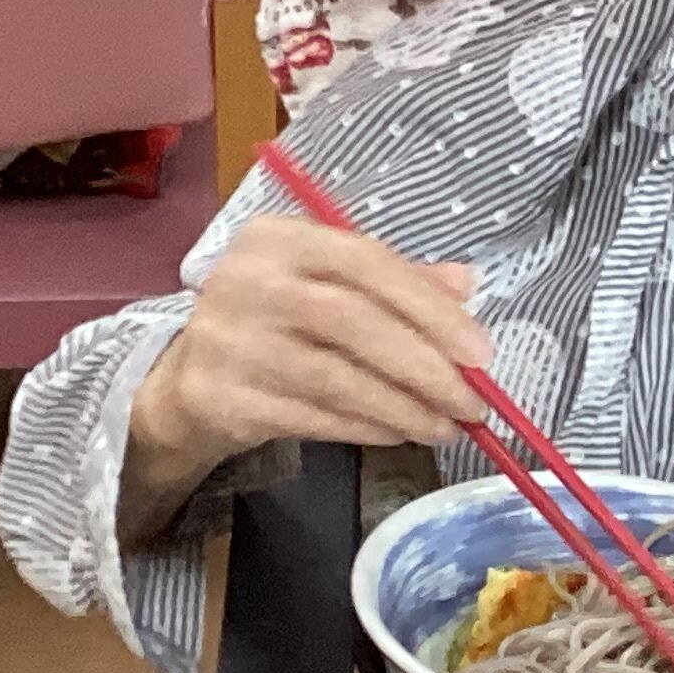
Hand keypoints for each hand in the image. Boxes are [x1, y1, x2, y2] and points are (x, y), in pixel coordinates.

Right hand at [122, 217, 493, 537]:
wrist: (192, 377)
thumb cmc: (277, 321)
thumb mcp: (329, 285)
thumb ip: (396, 281)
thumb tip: (465, 284)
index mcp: (280, 238)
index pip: (368, 263)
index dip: (431, 308)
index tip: (481, 352)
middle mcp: (249, 281)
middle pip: (355, 323)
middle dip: (426, 367)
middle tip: (473, 402)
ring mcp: (229, 341)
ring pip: (337, 378)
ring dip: (404, 408)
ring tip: (447, 427)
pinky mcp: (223, 396)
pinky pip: (313, 417)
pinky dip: (366, 428)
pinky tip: (400, 433)